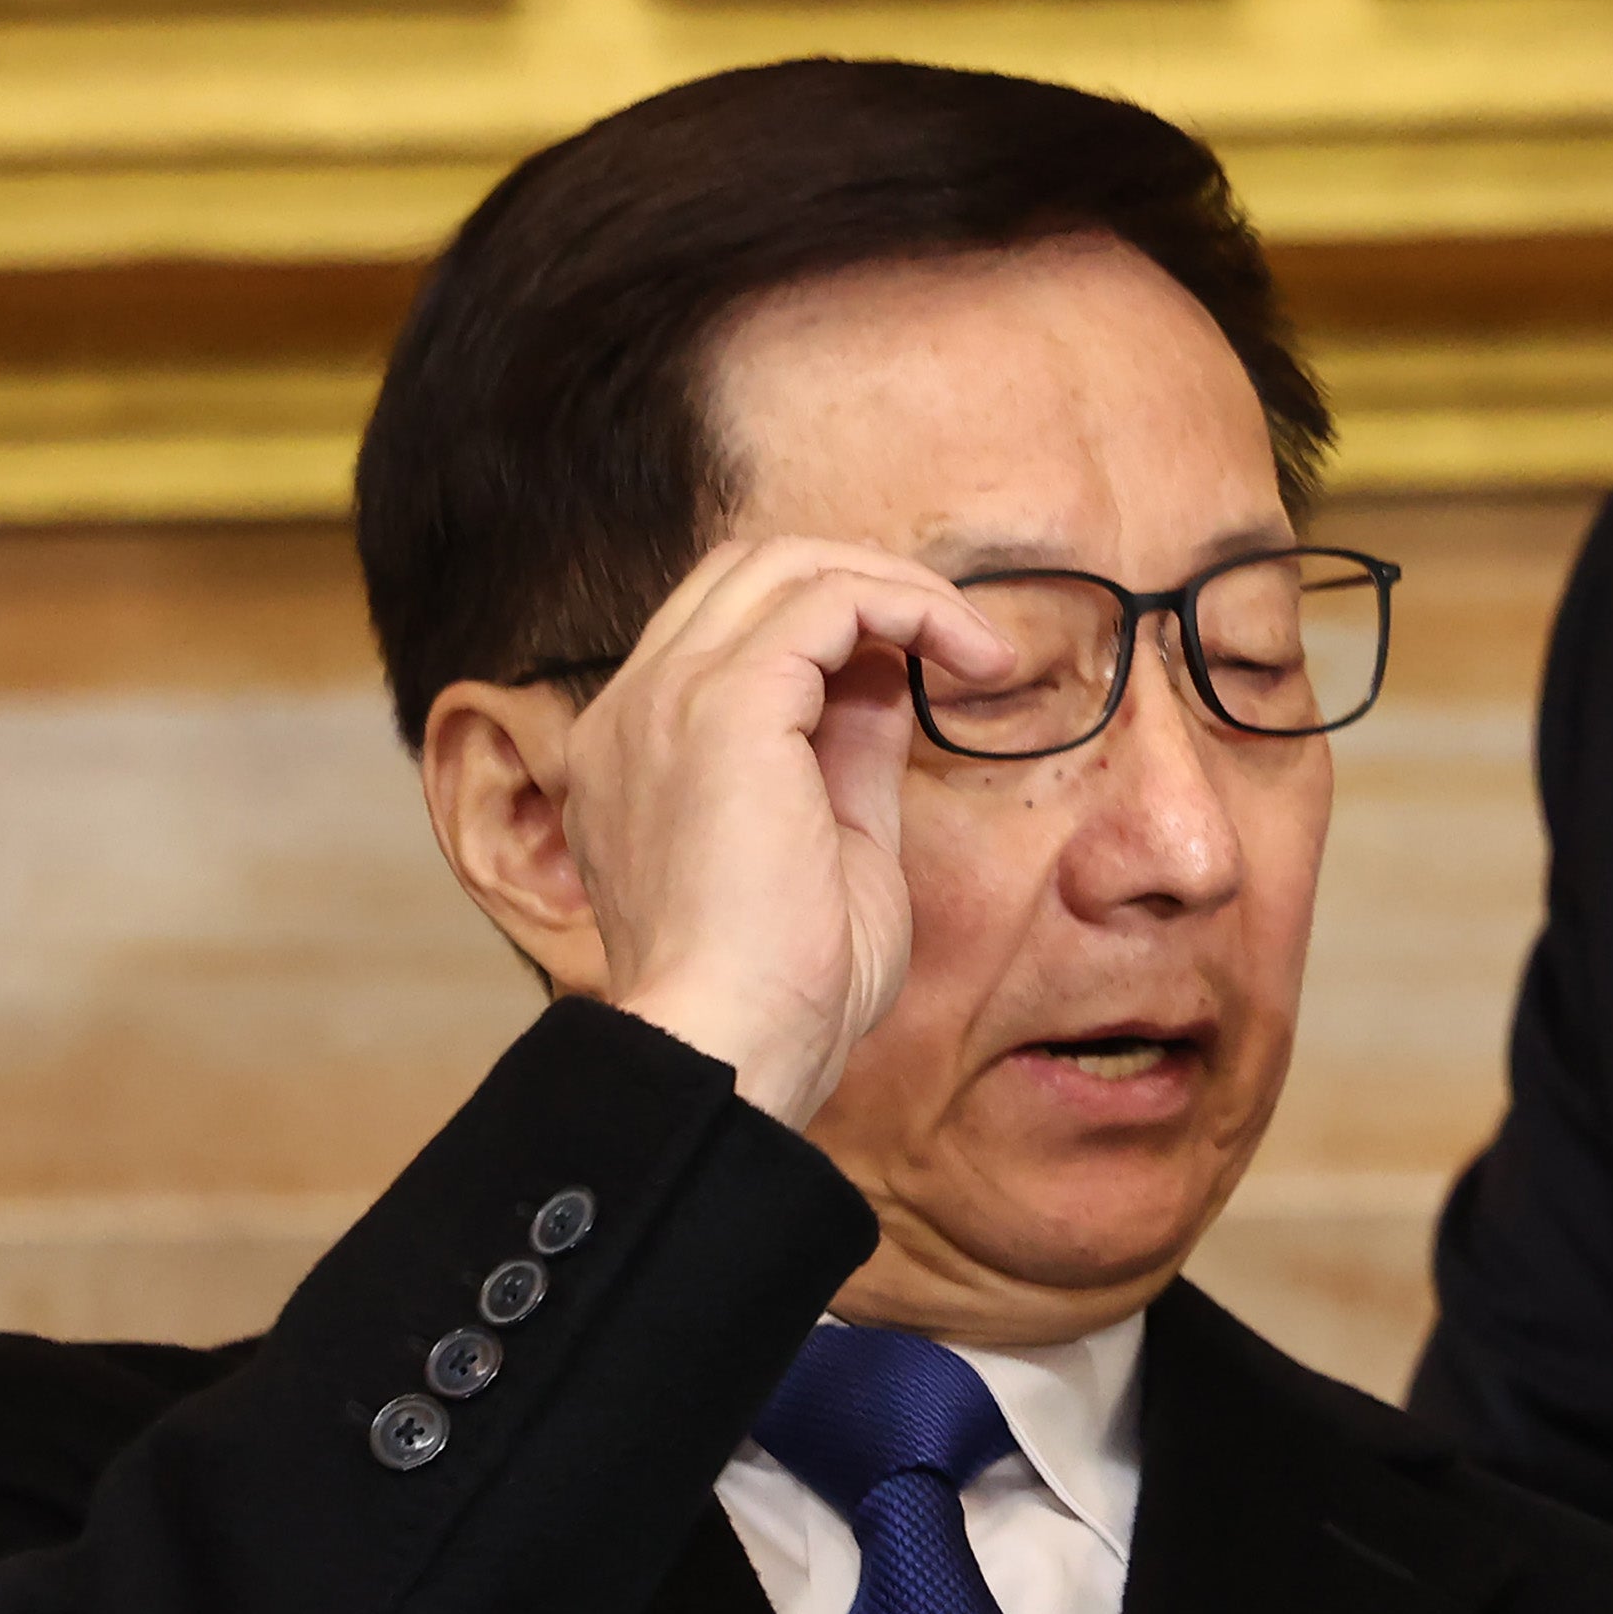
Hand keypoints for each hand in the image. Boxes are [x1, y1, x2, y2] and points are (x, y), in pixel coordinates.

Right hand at [556, 536, 1024, 1125]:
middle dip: (867, 584)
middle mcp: (633, 708)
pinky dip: (909, 606)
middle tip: (964, 647)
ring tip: (980, 649)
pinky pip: (828, 599)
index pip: (729, 630)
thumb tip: (888, 677)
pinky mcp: (723, 703)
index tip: (924, 682)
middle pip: (747, 571)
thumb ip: (848, 753)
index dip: (837, 630)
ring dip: (897, 588)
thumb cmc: (783, 993)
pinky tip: (972, 659)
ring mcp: (665, 698)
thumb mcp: (832, 848)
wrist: (729, 1048)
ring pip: (784, 565)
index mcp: (639, 751)